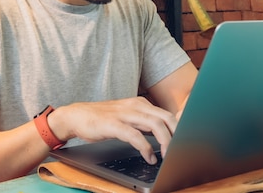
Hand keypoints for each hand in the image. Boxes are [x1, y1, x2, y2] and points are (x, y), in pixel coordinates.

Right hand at [48, 97, 176, 163]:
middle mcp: (135, 106)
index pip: (167, 114)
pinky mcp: (113, 124)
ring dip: (165, 142)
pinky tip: (149, 158)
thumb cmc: (103, 119)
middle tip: (181, 151)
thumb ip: (144, 123)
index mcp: (141, 104)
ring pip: (155, 125)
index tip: (185, 142)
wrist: (76, 116)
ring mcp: (125, 114)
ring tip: (168, 156)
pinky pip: (135, 136)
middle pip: (166, 118)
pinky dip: (146, 148)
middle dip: (177, 135)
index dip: (180, 128)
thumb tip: (164, 136)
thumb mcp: (128, 117)